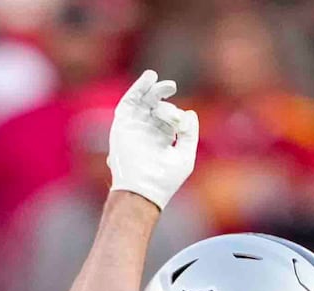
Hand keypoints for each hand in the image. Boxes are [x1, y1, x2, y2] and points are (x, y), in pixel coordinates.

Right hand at [107, 70, 197, 210]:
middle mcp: (148, 131)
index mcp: (162, 139)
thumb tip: (190, 112)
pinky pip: (129, 102)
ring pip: (143, 101)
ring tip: (159, 80)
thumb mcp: (184, 157)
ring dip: (152, 88)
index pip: (171, 118)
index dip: (176, 115)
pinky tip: (149, 78)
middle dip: (164, 95)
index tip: (178, 123)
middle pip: (157, 105)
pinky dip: (138, 88)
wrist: (141, 190)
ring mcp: (135, 128)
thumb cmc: (164, 180)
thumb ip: (189, 134)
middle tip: (171, 86)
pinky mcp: (123, 125)